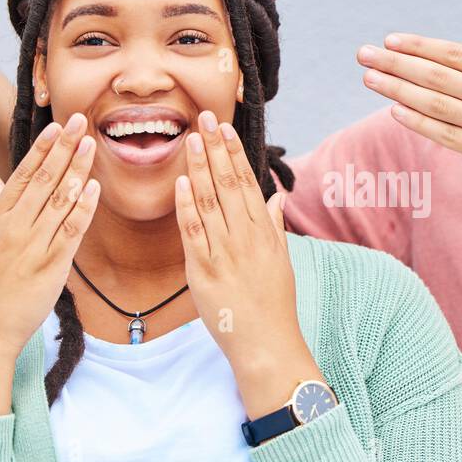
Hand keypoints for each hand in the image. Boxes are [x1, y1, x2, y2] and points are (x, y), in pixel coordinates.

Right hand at [0, 114, 99, 362]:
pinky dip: (83, 207)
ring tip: (91, 144)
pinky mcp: (50, 264)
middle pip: (43, 179)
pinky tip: (94, 187)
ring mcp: (32, 244)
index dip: (41, 149)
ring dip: (77, 170)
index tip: (56, 127)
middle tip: (79, 121)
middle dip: (63, 148)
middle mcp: (14, 226)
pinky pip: (70, 230)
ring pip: (59, 199)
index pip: (22, 174)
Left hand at [174, 112, 322, 416]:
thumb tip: (277, 194)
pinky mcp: (205, 271)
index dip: (234, 153)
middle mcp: (246, 237)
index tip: (224, 128)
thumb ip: (276, 224)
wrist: (266, 343)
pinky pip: (193, 233)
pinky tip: (180, 183)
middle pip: (228, 184)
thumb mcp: (281, 260)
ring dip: (199, 168)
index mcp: (264, 232)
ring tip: (190, 139)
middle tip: (203, 118)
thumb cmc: (274, 304)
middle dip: (215, 149)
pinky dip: (186, 206)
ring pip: (210, 202)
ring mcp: (226, 252)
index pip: (247, 182)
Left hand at [356, 0, 461, 209]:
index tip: (391, 40)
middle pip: (436, 76)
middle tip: (364, 54)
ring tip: (369, 79)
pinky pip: (446, 136)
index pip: (455, 55)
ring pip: (435, 105)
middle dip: (396, 63)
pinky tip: (395, 112)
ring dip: (397, 91)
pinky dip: (419, 123)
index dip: (420, 46)